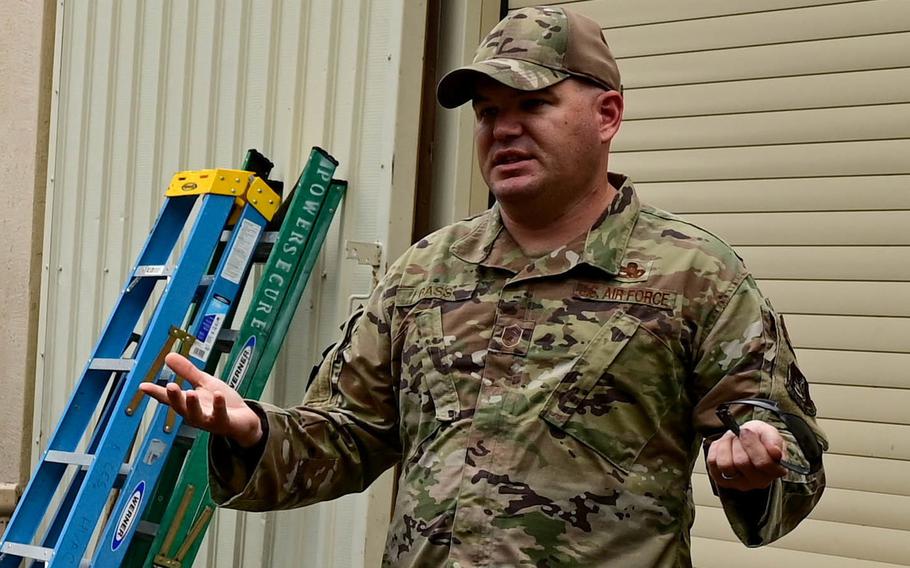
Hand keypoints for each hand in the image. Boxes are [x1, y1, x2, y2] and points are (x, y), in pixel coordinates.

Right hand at [139, 352, 263, 446]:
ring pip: (197, 416)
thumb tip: (168, 356)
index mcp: (188, 404)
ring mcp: (209, 420)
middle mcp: (195, 414)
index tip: (143, 386)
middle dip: (175, 398)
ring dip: (193, 405)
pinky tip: (217, 395)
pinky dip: (218, 405)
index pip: (169, 398)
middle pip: (180, 408)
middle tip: (170, 387)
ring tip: (190, 393)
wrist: (244, 421)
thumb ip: (187, 372)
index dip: (156, 392)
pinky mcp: (224, 423)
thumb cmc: (222, 403)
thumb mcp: (204, 383)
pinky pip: (220, 416)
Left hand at [707, 420, 787, 490]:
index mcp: (775, 470)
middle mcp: (759, 481)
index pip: (763, 463)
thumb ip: (773, 440)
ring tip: (732, 440)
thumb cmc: (759, 438)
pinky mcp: (722, 479)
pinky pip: (713, 462)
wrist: (746, 440)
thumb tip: (774, 451)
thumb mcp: (769, 432)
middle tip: (740, 434)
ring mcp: (740, 483)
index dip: (752, 444)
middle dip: (738, 442)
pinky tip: (724, 446)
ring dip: (726, 445)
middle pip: (742, 462)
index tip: (747, 431)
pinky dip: (716, 449)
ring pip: (725, 465)